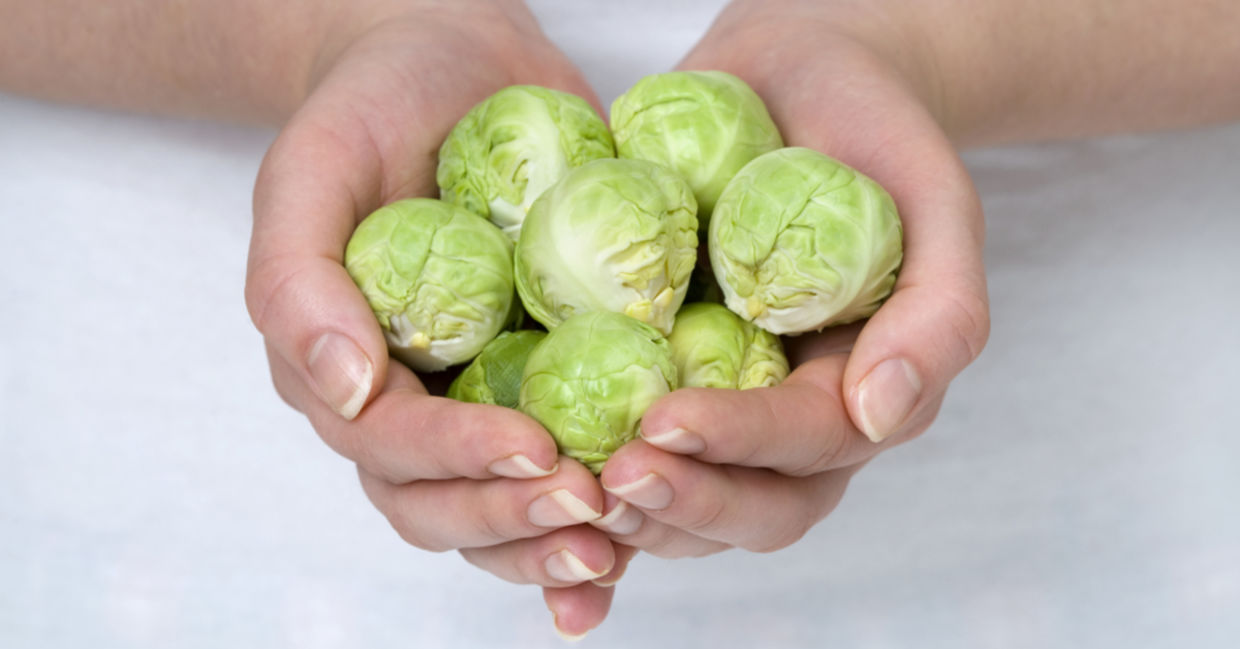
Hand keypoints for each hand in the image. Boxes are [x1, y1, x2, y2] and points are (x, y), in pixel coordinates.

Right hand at [243, 0, 629, 635]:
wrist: (455, 64)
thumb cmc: (370, 110)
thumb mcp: (311, 172)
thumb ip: (297, 282)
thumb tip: (347, 389)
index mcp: (346, 369)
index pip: (389, 445)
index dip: (457, 458)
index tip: (535, 448)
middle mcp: (411, 402)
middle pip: (441, 503)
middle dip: (512, 517)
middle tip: (593, 505)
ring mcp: (479, 398)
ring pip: (498, 508)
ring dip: (555, 539)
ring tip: (621, 541)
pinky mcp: (548, 378)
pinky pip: (568, 459)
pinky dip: (600, 509)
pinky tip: (650, 525)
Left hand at [594, 0, 989, 557]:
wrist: (798, 80)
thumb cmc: (875, 136)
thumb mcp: (937, 205)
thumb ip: (939, 313)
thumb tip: (881, 417)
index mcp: (857, 392)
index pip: (807, 446)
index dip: (742, 445)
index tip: (666, 420)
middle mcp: (788, 418)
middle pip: (750, 507)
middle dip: (683, 502)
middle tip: (607, 480)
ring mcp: (721, 403)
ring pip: (685, 501)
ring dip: (628, 514)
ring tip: (561, 485)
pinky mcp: (658, 375)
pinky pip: (622, 442)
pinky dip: (580, 475)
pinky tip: (526, 472)